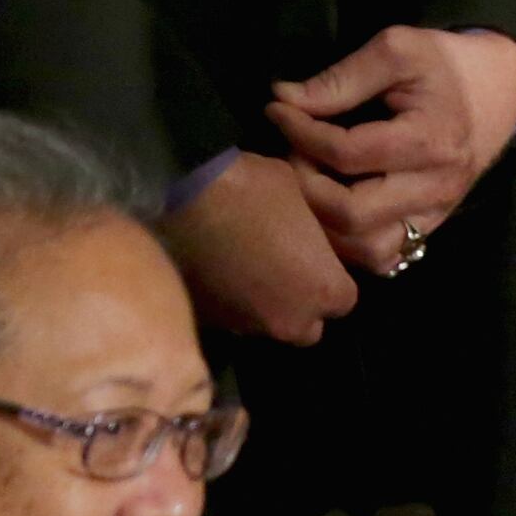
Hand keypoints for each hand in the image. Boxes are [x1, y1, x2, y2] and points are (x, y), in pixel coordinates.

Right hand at [159, 154, 359, 346]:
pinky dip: (231, 303)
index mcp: (324, 290)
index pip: (343, 299)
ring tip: (245, 269)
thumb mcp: (298, 191)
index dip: (329, 277)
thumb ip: (313, 225)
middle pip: (308, 325)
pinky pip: (233, 320)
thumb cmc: (246, 188)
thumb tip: (308, 229)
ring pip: (269, 325)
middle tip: (281, 269)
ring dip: (265, 305)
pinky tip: (218, 273)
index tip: (313, 257)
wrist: (171, 196)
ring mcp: (249, 327)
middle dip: (300, 303)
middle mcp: (292, 321)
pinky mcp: (211, 324)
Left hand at [265, 25, 515, 274]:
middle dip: (305, 184)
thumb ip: (341, 78)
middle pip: (352, 213)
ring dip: (324, 223)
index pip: (347, 153)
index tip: (278, 109)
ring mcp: (435, 215)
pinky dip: (350, 245)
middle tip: (292, 153)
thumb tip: (285, 100)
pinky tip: (332, 211)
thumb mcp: (396, 50)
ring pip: (367, 249)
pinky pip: (384, 258)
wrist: (493, 94)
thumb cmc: (440, 67)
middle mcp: (436, 188)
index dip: (299, 132)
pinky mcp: (429, 228)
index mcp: (430, 141)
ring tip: (309, 183)